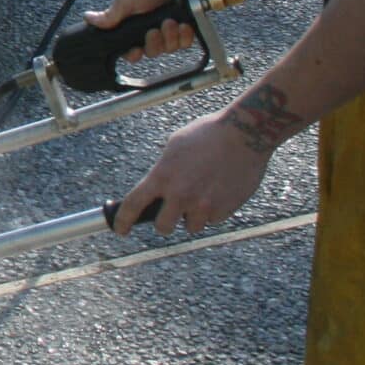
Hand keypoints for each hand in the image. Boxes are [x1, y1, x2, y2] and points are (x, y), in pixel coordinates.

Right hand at [82, 0, 200, 62]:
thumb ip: (108, 16)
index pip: (131, 50)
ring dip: (170, 36)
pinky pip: (185, 43)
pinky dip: (184, 35)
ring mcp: (169, 30)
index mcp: (133, 26)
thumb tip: (87, 18)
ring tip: (170, 21)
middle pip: (151, 52)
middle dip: (154, 42)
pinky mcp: (186, 28)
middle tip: (154, 30)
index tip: (136, 49)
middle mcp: (150, 30)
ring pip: (169, 49)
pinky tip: (182, 24)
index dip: (134, 54)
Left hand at [112, 111, 275, 235]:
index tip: (120, 229)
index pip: (133, 205)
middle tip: (170, 214)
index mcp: (162, 176)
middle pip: (163, 227)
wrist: (244, 134)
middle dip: (165, 222)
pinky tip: (219, 191)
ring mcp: (203, 205)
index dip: (122, 221)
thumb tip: (157, 188)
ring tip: (202, 194)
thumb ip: (163, 171)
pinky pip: (213, 220)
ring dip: (193, 216)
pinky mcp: (224, 210)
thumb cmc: (207, 134)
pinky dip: (213, 211)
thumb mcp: (174, 147)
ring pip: (191, 226)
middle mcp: (180, 194)